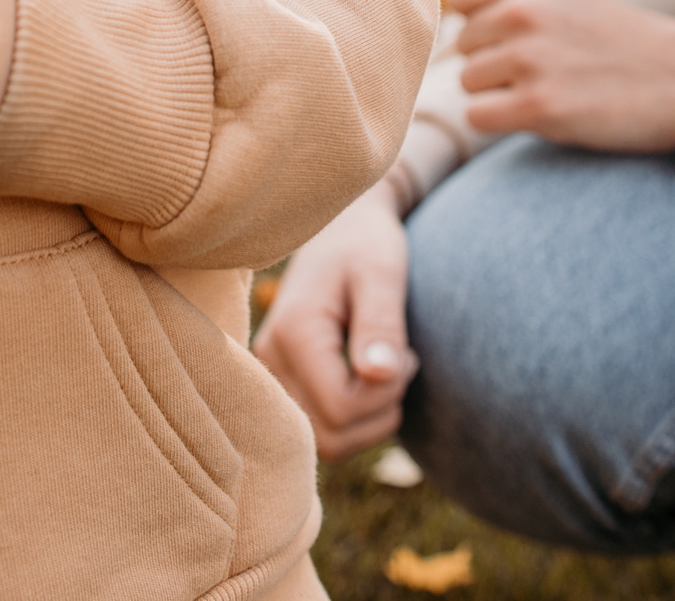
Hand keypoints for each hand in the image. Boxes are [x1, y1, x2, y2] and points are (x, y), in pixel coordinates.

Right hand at [254, 183, 415, 460]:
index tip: (403, 353)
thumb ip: (381, 324)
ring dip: (370, 419)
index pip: (341, 408)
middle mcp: (271, 360)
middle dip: (379, 412)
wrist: (341, 230)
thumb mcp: (382, 273)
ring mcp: (271, 376)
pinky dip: (356, 419)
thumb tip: (379, 375)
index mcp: (294, 331)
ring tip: (383, 366)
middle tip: (397, 361)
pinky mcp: (283, 385)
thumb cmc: (366, 244)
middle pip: (331, 438)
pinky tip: (366, 377)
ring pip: (327, 444)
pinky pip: (322, 433)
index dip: (385, 394)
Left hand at [446, 0, 674, 153]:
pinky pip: (478, 116)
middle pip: (463, 46)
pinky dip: (502, 122)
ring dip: (499, 93)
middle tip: (544, 71)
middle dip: (493, 63)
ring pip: (468, 82)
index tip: (511, 38)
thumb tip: (454, 26)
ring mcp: (528, 58)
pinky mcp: (538, 105)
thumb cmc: (623, 41)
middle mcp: (521, 11)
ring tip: (549, 90)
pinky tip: (542, 114)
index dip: (477, 22)